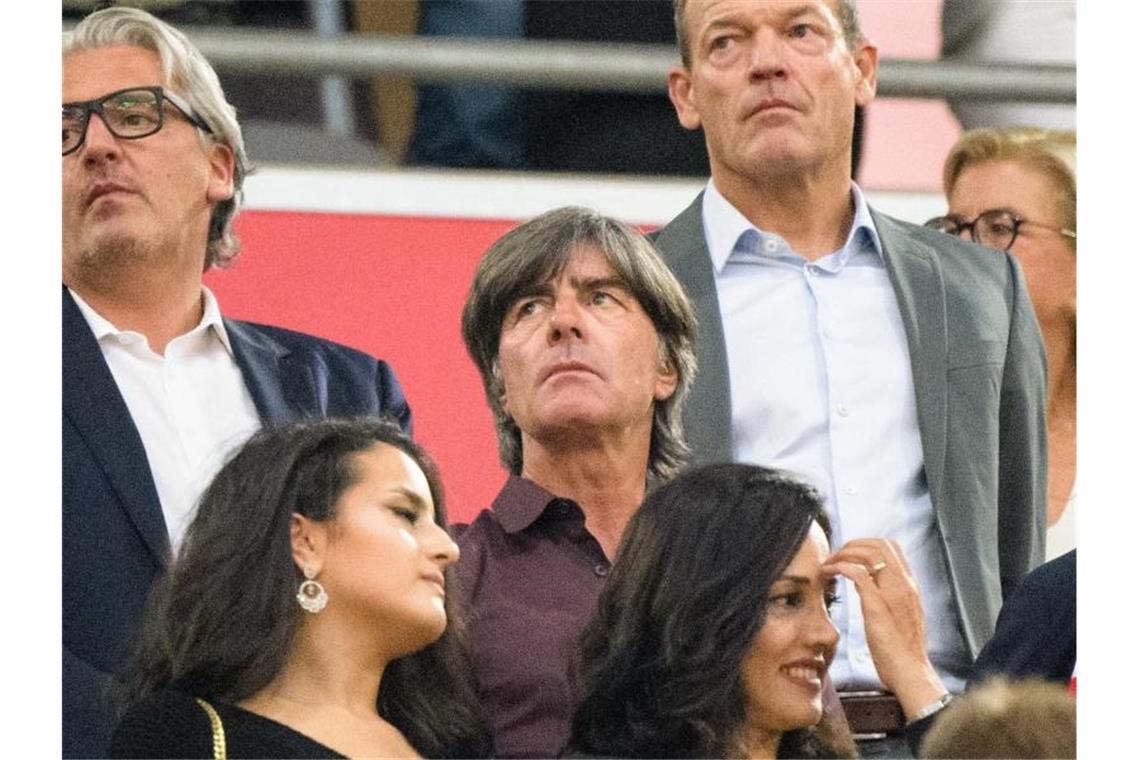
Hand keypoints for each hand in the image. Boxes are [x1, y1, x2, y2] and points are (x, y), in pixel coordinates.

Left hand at [822, 538, 946, 718]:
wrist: (911, 672)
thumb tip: (863, 578)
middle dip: (854, 543)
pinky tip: (828, 572)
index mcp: (910, 585)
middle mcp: (904, 585)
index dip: (868, 543)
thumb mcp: (898, 614)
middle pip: (881, 544)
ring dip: (844, 552)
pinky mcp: (877, 607)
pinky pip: (858, 574)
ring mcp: (892, 594)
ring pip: (870, 553)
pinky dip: (840, 566)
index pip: (892, 547)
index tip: (850, 553)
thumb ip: (885, 594)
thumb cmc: (902, 649)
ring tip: (828, 563)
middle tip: (835, 555)